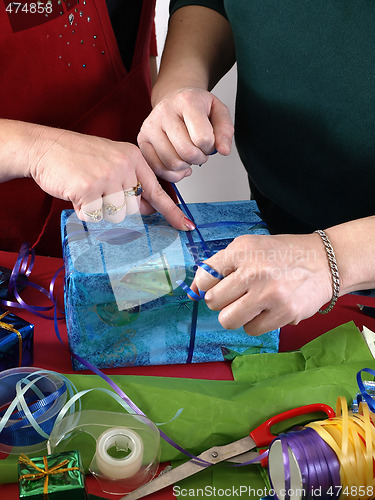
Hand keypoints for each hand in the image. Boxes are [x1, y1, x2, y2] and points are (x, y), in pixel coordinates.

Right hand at [29, 127, 193, 229]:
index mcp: (133, 157)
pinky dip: (83, 210)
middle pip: (133, 209)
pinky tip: (75, 192)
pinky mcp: (88, 188)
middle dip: (115, 207)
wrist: (45, 146)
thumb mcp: (112, 161)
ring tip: (86, 189)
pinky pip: (94, 216)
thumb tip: (147, 208)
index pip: (157, 191)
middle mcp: (124, 165)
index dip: (172, 212)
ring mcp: (107, 176)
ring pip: (116, 215)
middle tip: (98, 190)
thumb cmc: (77, 156)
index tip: (186, 226)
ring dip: (100, 210)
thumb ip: (131, 182)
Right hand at [137, 88, 233, 181]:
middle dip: (199, 158)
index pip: (203, 138)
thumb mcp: (218, 112)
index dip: (211, 146)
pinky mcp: (142, 140)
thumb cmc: (196, 107)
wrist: (174, 99)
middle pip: (187, 153)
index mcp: (186, 101)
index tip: (209, 141)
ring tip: (188, 155)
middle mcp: (164, 111)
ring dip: (185, 166)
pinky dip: (172, 173)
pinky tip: (179, 165)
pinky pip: (157, 168)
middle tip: (200, 151)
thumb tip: (224, 151)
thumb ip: (225, 131)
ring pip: (171, 163)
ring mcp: (150, 126)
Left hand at [190, 233, 332, 334]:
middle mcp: (254, 271)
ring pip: (228, 320)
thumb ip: (219, 265)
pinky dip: (255, 323)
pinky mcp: (284, 314)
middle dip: (220, 301)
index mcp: (242, 251)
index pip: (205, 277)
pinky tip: (266, 309)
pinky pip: (252, 329)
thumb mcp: (249, 247)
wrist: (323, 262)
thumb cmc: (281, 255)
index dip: (207, 285)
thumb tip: (192, 291)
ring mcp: (270, 294)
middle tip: (235, 295)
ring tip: (250, 304)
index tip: (218, 285)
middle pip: (213, 301)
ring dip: (235, 315)